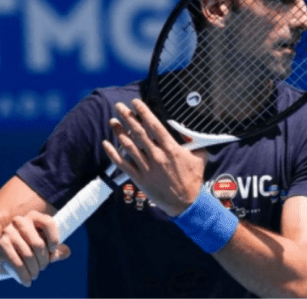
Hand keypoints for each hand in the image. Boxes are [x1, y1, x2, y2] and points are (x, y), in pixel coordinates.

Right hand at [0, 211, 70, 286]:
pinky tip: (27, 280)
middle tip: (43, 267)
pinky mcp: (0, 244)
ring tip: (35, 275)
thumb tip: (67, 252)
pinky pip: (17, 263)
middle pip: (38, 243)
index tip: (53, 250)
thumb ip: (56, 250)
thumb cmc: (27, 248)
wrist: (2, 256)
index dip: (54, 238)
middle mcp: (20, 221)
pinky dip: (24, 275)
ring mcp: (8, 231)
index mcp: (33, 217)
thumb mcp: (43, 248)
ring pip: (28, 255)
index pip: (48, 222)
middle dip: (43, 260)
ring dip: (34, 270)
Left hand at [102, 98, 207, 216]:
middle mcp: (156, 156)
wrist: (185, 203)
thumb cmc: (193, 179)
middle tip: (119, 106)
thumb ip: (194, 143)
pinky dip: (113, 153)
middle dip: (127, 117)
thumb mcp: (199, 157)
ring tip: (112, 121)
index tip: (135, 102)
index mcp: (171, 149)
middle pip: (138, 132)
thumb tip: (190, 129)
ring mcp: (146, 167)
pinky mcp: (139, 179)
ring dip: (119, 132)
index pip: (154, 126)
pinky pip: (123, 164)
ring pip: (128, 146)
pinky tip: (106, 144)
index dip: (143, 112)